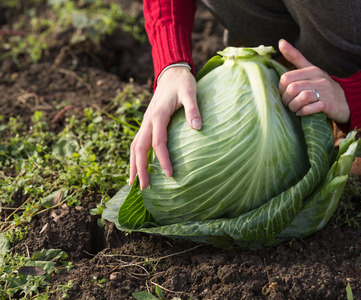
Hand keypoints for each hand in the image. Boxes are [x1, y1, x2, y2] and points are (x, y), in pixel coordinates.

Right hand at [129, 65, 200, 188]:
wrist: (171, 72)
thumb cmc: (183, 82)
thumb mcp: (190, 92)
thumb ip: (193, 109)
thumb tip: (198, 127)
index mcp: (158, 115)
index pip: (158, 142)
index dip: (163, 160)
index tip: (170, 175)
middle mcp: (148, 120)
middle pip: (139, 148)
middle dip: (140, 169)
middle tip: (143, 188)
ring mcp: (145, 122)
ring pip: (134, 146)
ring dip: (133, 164)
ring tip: (133, 183)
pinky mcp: (147, 123)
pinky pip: (137, 142)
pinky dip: (135, 156)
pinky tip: (137, 166)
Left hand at [278, 39, 349, 123]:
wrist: (348, 100)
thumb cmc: (324, 86)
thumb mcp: (311, 70)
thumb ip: (295, 57)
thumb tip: (281, 41)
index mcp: (312, 70)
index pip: (286, 78)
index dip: (281, 88)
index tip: (285, 94)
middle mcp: (319, 79)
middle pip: (292, 88)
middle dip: (286, 99)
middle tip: (288, 104)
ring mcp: (325, 92)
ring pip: (301, 97)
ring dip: (294, 106)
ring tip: (295, 109)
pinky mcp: (329, 105)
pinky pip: (311, 108)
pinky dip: (303, 112)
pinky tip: (301, 113)